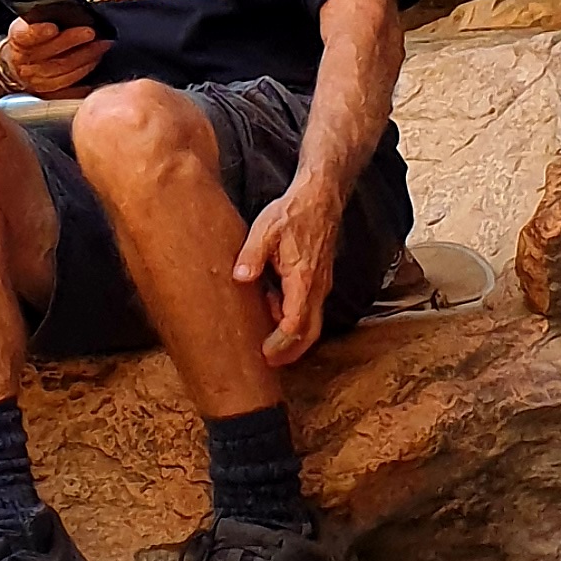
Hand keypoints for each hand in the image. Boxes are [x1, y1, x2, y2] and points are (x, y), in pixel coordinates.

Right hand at [0, 15, 106, 95]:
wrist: (15, 64)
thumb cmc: (28, 39)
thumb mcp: (29, 23)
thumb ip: (42, 17)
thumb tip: (67, 7)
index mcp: (18, 40)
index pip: (25, 36)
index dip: (38, 32)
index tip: (52, 27)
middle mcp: (25, 63)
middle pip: (50, 54)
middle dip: (73, 42)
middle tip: (91, 33)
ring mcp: (36, 81)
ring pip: (63, 71)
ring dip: (86, 58)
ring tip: (101, 47)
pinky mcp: (47, 94)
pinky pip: (68, 88)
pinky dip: (84, 77)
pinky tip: (96, 66)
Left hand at [235, 172, 342, 366]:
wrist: (320, 198)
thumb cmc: (292, 213)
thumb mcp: (265, 229)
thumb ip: (252, 256)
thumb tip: (240, 278)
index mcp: (303, 279)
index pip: (296, 323)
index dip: (281, 343)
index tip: (264, 354)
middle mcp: (317, 287)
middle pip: (310, 332)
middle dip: (291, 351)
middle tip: (269, 362)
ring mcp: (321, 284)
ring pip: (312, 322)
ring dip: (292, 336)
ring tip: (268, 344)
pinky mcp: (319, 279)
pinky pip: (310, 308)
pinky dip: (294, 319)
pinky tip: (273, 310)